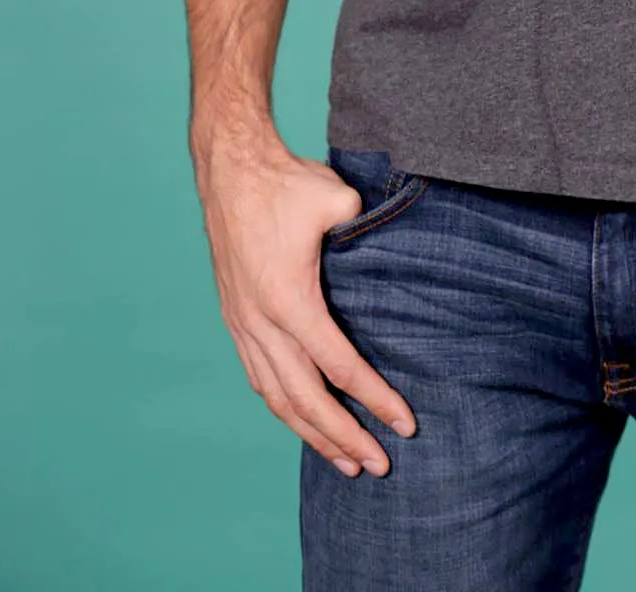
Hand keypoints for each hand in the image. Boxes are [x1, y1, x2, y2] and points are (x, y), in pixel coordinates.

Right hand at [194, 135, 418, 479]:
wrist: (230, 169)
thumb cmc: (286, 183)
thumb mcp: (337, 199)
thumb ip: (366, 230)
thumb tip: (395, 247)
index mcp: (289, 301)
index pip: (339, 367)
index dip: (375, 399)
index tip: (404, 424)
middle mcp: (261, 323)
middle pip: (306, 400)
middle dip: (345, 438)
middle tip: (379, 466)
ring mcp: (244, 325)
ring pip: (278, 398)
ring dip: (312, 434)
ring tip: (345, 462)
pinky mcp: (236, 319)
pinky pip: (259, 378)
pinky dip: (284, 407)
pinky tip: (303, 421)